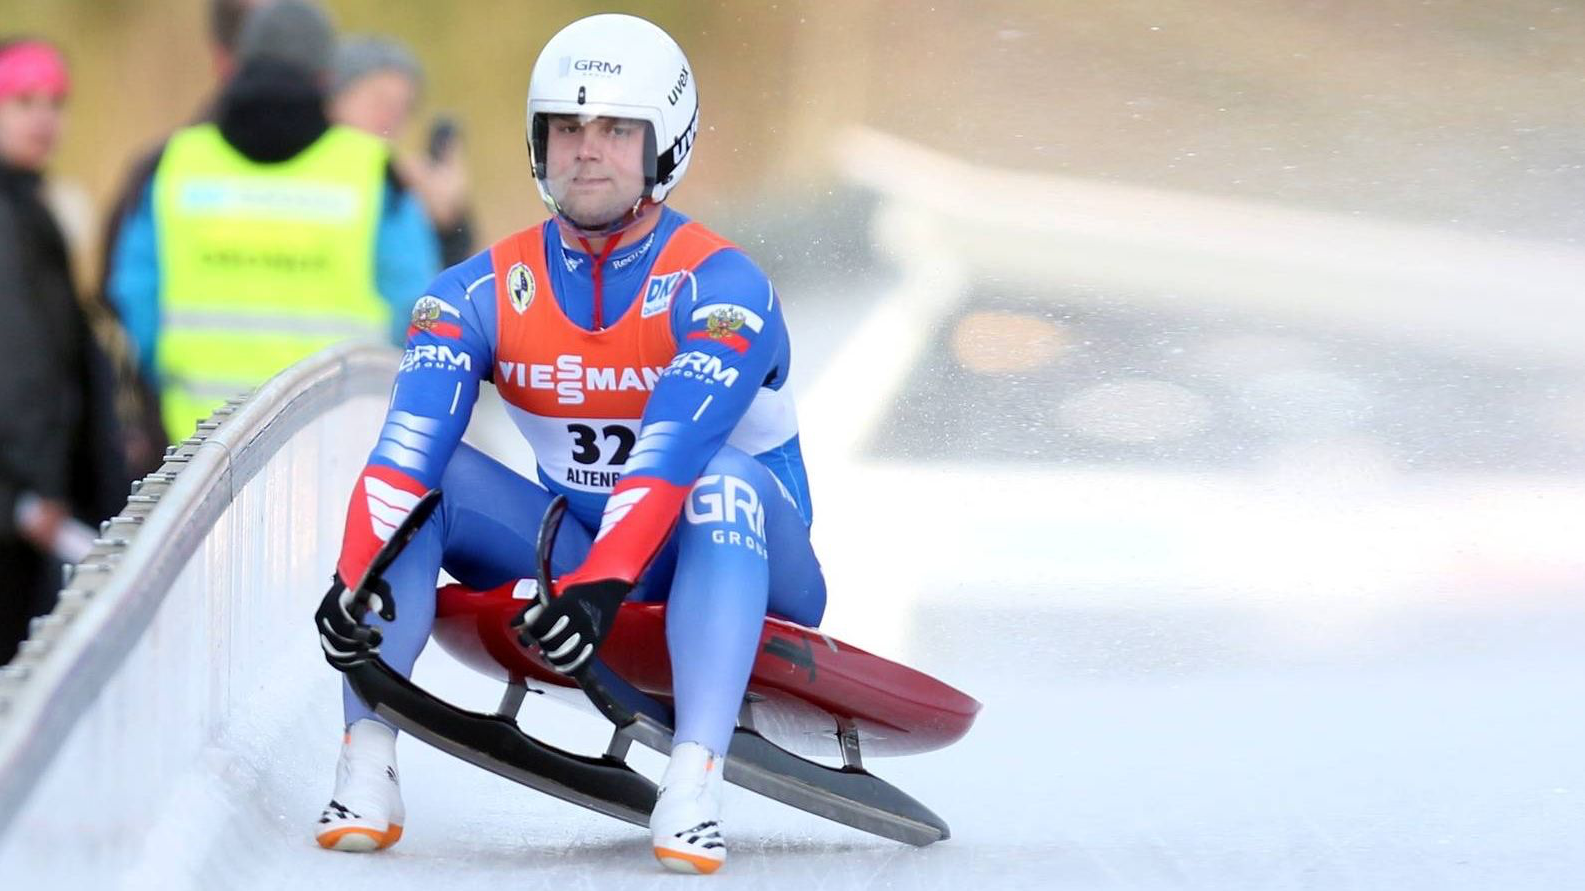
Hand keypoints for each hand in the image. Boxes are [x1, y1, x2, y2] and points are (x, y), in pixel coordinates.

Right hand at [315, 573, 395, 669]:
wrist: (352, 592)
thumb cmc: (367, 588)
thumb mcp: (378, 587)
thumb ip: (384, 599)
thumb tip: (390, 618)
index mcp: (332, 603)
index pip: (344, 626)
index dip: (363, 634)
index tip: (378, 630)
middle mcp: (322, 619)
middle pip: (338, 642)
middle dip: (362, 646)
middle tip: (379, 640)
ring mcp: (322, 632)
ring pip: (334, 654)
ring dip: (357, 657)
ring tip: (376, 652)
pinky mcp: (325, 642)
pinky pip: (333, 660)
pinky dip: (350, 664)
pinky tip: (366, 658)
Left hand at [515, 578, 631, 673]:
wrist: (607, 588)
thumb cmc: (577, 588)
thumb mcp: (552, 591)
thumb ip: (532, 608)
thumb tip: (514, 625)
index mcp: (568, 604)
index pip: (541, 627)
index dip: (529, 634)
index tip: (526, 634)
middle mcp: (581, 620)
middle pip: (552, 644)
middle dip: (542, 645)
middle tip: (538, 642)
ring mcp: (591, 634)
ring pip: (565, 658)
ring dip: (552, 659)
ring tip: (547, 654)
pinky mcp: (597, 645)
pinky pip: (579, 665)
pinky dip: (567, 668)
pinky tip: (560, 662)